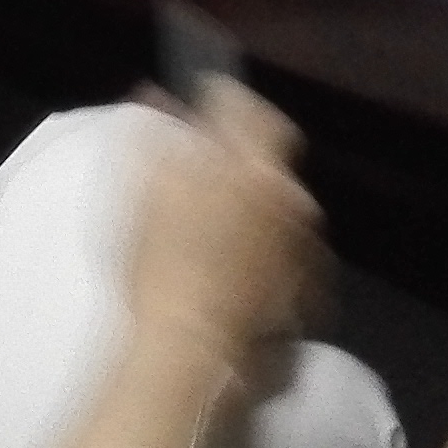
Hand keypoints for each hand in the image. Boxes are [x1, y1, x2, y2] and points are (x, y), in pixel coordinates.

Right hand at [125, 80, 326, 371]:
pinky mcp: (309, 290)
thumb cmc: (157, 270)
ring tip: (218, 228)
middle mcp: (290, 199)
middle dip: (243, 156)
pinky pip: (290, 257)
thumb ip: (154, 137)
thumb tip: (156, 93)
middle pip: (271, 160)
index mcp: (251, 165)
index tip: (206, 98)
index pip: (251, 109)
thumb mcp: (139, 195)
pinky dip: (269, 254)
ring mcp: (304, 247)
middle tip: (207, 165)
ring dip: (258, 207)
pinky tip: (238, 271)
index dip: (228, 99)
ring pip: (283, 209)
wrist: (190, 353)